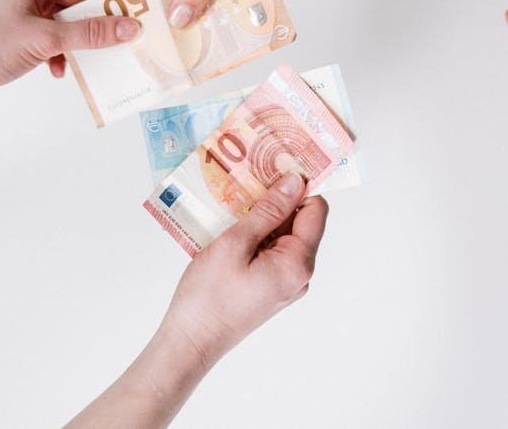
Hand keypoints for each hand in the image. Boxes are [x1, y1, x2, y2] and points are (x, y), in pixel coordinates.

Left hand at [0, 0, 139, 103]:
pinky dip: (59, 56)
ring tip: (82, 63)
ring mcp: (23, 14)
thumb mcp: (45, 38)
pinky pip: (52, 42)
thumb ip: (90, 33)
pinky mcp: (18, 36)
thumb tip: (128, 27)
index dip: (107, 10)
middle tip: (116, 49)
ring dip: (75, 48)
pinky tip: (57, 70)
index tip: (130, 28)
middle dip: (92, 32)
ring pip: (66, 29)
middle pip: (77, 10)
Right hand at [162, 173, 327, 363]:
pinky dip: (257, 236)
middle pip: (300, 223)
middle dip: (277, 200)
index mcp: (298, 263)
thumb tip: (294, 182)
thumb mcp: (235, 243)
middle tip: (249, 179)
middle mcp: (300, 274)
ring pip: (283, 236)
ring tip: (234, 203)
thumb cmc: (209, 296)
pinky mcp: (271, 287)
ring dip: (263, 217)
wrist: (192, 341)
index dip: (299, 187)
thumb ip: (268, 211)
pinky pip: (272, 252)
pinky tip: (232, 227)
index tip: (276, 166)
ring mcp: (286, 283)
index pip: (316, 211)